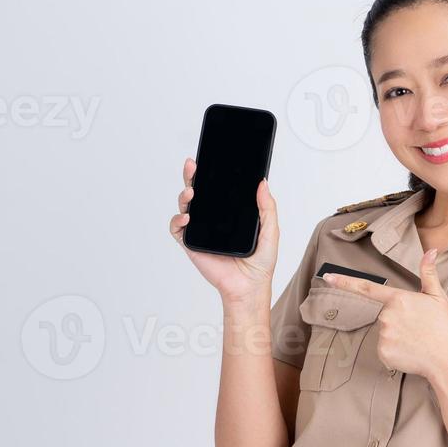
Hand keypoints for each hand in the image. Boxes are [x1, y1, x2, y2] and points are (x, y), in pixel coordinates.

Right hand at [169, 157, 279, 305]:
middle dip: (191, 176)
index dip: (210, 173)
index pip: (217, 188)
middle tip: (192, 166)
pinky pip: (177, 229)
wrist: (249, 287)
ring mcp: (200, 231)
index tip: (208, 159)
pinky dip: (177, 220)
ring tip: (191, 193)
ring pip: (185, 206)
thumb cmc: (260, 262)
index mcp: (229, 213)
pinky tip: (187, 217)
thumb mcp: (270, 230)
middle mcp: (212, 219)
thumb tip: (262, 183)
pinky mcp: (191, 244)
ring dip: (184, 196)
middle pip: (197, 192)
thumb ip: (267, 207)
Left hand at [320, 247, 447, 380]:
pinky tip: (411, 352)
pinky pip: (385, 350)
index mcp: (398, 299)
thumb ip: (429, 273)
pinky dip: (396, 352)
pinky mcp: (383, 352)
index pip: (367, 288)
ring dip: (398, 337)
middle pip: (385, 316)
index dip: (344, 282)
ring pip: (385, 334)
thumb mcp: (438, 297)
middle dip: (399, 322)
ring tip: (417, 341)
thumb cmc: (444, 328)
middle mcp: (387, 315)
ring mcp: (383, 335)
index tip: (327, 278)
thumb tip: (431, 250)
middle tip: (419, 329)